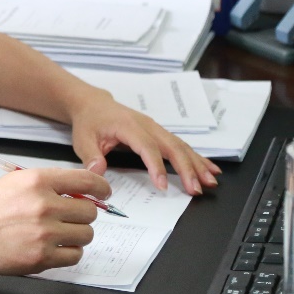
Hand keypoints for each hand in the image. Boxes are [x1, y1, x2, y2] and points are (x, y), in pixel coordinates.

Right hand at [0, 167, 109, 274]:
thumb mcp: (18, 181)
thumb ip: (52, 183)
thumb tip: (86, 186)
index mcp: (39, 180)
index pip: (87, 181)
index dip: (101, 188)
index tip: (104, 194)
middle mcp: (45, 204)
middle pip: (90, 211)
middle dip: (83, 215)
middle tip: (68, 218)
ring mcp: (45, 232)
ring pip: (86, 234)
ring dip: (77, 235)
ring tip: (58, 234)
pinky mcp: (42, 257)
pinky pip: (75, 255)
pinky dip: (69, 252)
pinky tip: (54, 247)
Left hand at [68, 94, 220, 193]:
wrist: (93, 104)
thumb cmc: (89, 122)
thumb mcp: (82, 139)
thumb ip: (91, 156)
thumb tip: (98, 172)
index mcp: (128, 126)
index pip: (147, 147)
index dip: (157, 167)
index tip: (163, 186)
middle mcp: (147, 125)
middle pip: (172, 146)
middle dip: (187, 168)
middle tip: (196, 189)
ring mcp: (155, 128)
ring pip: (181, 146)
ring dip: (197, 164)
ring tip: (210, 182)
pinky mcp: (159, 133)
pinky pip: (181, 145)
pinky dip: (196, 158)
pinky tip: (210, 168)